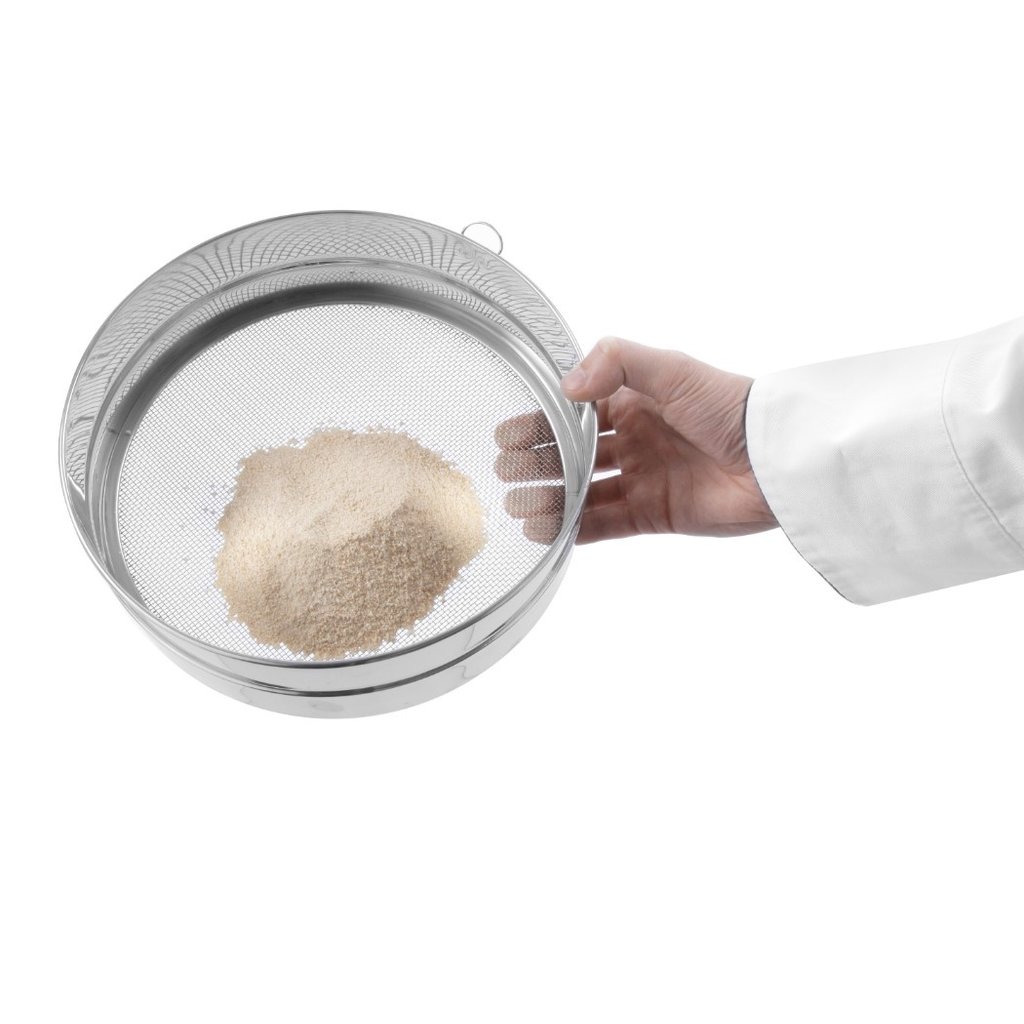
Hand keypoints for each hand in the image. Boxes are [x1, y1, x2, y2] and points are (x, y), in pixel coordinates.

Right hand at [496, 337, 777, 543]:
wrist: (777, 460)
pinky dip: (573, 530)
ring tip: (515, 507)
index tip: (505, 434)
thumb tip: (565, 386)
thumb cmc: (731, 406)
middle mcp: (635, 439)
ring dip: (548, 499)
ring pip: (582, 492)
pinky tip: (545, 533)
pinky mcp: (654, 515)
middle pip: (573, 453)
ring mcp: (643, 479)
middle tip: (503, 474)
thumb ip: (617, 363)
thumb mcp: (672, 369)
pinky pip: (604, 524)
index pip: (575, 412)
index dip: (540, 422)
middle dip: (536, 463)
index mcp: (636, 400)